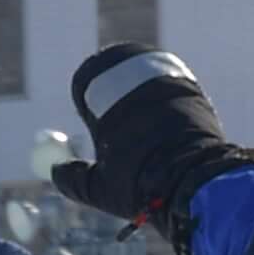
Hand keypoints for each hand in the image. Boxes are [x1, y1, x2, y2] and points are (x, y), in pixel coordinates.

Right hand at [48, 48, 253, 231]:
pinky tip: (169, 125)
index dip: (85, 96)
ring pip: (146, 72)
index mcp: (105, 96)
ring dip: (141, 88)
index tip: (91, 116)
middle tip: (116, 111)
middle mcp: (135, 80)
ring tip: (145, 122)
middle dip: (112, 85)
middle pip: (116, 66)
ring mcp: (166, 79)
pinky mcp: (192, 88)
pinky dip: (167, 97)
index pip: (86, 78)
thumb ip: (74, 178)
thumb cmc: (143, 183)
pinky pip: (172, 82)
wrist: (196, 180)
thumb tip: (57, 171)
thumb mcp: (100, 188)